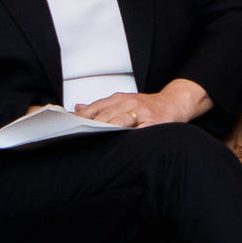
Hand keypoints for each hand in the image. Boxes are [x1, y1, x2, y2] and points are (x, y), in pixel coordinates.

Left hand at [77, 79, 213, 129]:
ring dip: (105, 130)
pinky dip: (130, 136)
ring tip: (92, 139)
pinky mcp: (155, 121)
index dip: (80, 119)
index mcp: (118, 99)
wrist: (174, 102)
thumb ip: (100, 107)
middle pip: (104, 116)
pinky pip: (140, 131)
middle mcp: (128, 103)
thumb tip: (77, 108)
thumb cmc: (147, 106)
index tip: (67, 127)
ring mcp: (141, 112)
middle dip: (89, 127)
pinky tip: (121, 143)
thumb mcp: (122, 102)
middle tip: (74, 137)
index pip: (94, 108)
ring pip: (119, 121)